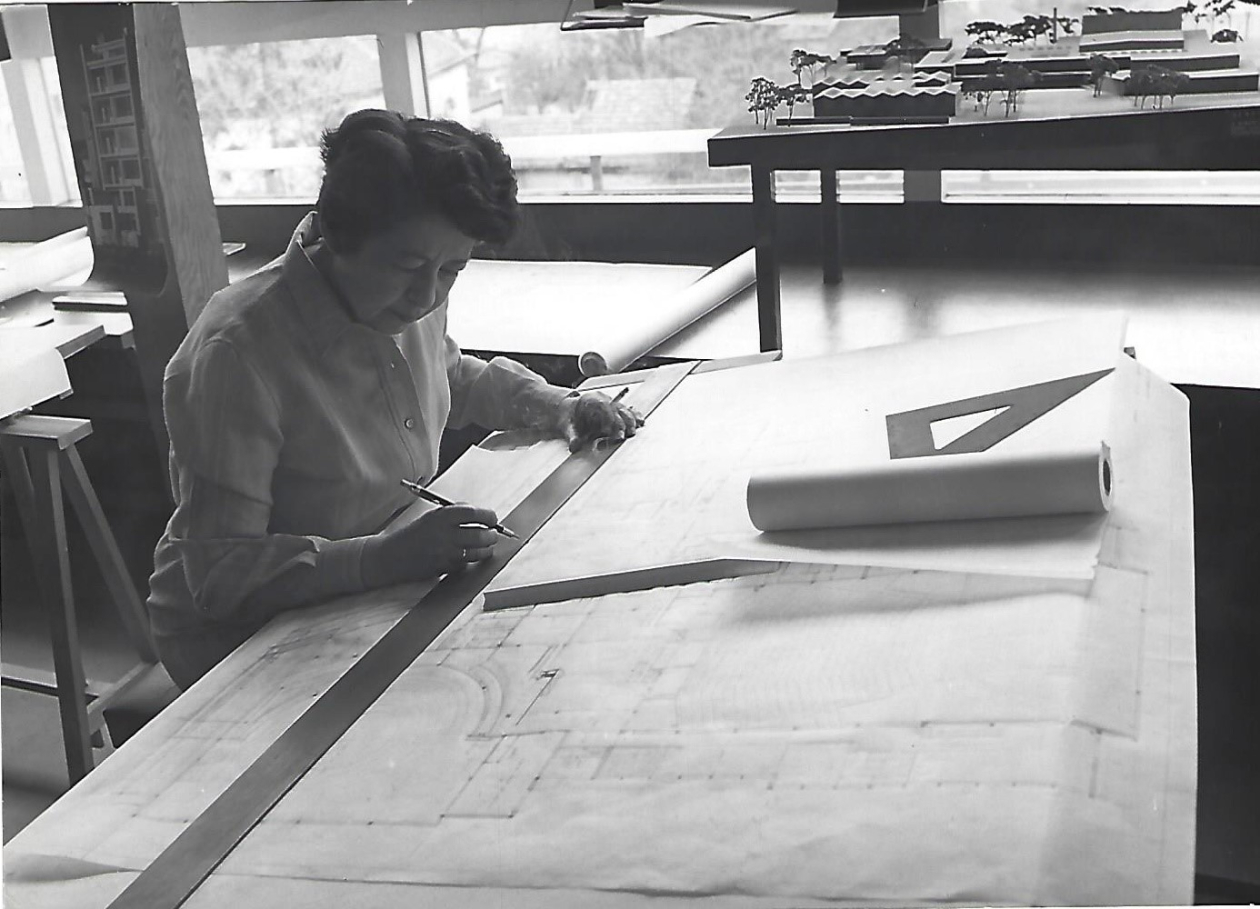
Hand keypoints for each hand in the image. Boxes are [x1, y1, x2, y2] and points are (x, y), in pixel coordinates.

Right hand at [361, 504, 498, 587]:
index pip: (474, 513)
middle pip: (481, 534)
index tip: (493, 519)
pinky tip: (466, 556)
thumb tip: (481, 515)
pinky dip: (470, 560)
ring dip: (486, 549)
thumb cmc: (414, 535)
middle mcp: (446, 533)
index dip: (489, 516)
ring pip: (478, 552)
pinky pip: (466, 563)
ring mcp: (446, 552)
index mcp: (442, 516)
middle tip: (493, 535)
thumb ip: (455, 514)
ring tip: (486, 547)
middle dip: (492, 535)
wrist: (392, 556)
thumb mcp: (432, 517)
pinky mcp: (446, 567)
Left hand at [555, 391, 643, 452]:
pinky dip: (634, 416)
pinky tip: (641, 421)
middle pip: (617, 408)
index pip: (603, 407)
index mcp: (589, 400)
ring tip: (635, 430)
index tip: (614, 432)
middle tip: (625, 435)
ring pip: (624, 409)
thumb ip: (572, 437)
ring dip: (631, 420)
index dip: (610, 420)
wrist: (570, 411)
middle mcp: (602, 399)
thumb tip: (574, 446)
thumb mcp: (567, 427)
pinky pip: (628, 410)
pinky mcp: (615, 409)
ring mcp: (610, 403)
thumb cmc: (570, 418)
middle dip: (622, 422)